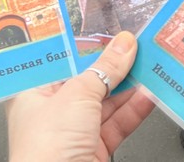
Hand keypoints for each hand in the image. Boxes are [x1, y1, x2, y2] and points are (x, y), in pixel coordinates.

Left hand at [7, 31, 154, 161]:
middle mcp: (51, 112)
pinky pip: (117, 124)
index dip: (88, 45)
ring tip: (150, 67)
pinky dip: (134, 110)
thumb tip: (123, 45)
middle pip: (88, 80)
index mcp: (33, 92)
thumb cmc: (44, 151)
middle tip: (137, 48)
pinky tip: (148, 96)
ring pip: (106, 102)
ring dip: (130, 87)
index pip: (64, 61)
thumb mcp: (78, 95)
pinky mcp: (93, 150)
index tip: (111, 33)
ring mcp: (73, 132)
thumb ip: (105, 69)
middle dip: (114, 66)